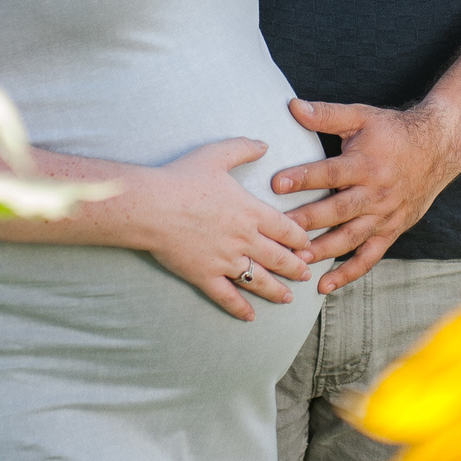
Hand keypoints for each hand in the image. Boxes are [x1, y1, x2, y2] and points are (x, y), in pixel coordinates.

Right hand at [135, 138, 314, 321]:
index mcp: (251, 211)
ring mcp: (226, 260)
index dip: (300, 238)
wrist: (152, 206)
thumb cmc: (182, 178)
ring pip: (260, 281)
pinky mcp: (205, 276)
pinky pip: (228, 297)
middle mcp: (244, 239)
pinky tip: (250, 317)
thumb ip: (243, 148)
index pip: (286, 229)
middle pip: (279, 258)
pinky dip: (241, 309)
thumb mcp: (216, 155)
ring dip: (277, 291)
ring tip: (288, 298)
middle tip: (306, 274)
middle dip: (295, 267)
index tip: (308, 245)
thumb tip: (264, 144)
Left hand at [273, 99, 460, 292]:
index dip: (303, 177)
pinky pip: (369, 257)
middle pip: (338, 210)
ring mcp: (384, 215)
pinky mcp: (391, 231)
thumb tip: (293, 106)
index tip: (276, 183)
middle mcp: (376, 193)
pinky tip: (324, 284)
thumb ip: (327, 114)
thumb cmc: (394, 131)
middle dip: (308, 221)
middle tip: (280, 230)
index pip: (331, 172)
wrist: (439, 148)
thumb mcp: (362, 116)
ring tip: (297, 259)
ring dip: (324, 251)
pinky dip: (348, 273)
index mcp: (366, 164)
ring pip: (351, 238)